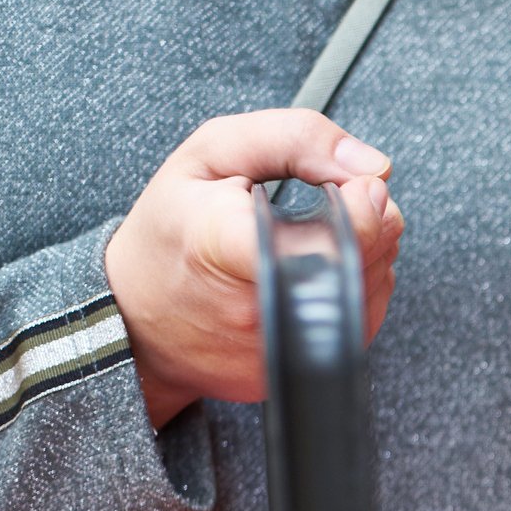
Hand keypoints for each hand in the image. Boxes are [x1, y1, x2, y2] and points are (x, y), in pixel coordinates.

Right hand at [104, 110, 407, 427]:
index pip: (335, 234)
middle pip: (369, 257)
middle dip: (369, 219)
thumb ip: (296, 139)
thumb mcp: (212, 153)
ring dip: (365, 253)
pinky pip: (362, 319)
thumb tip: (375, 165)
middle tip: (329, 203)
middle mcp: (261, 307)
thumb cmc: (173, 229)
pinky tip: (316, 271)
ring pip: (374, 287)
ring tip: (313, 238)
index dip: (361, 205)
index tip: (350, 185)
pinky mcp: (296, 371)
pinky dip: (355, 287)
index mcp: (230, 245)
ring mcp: (281, 348)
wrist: (136, 316)